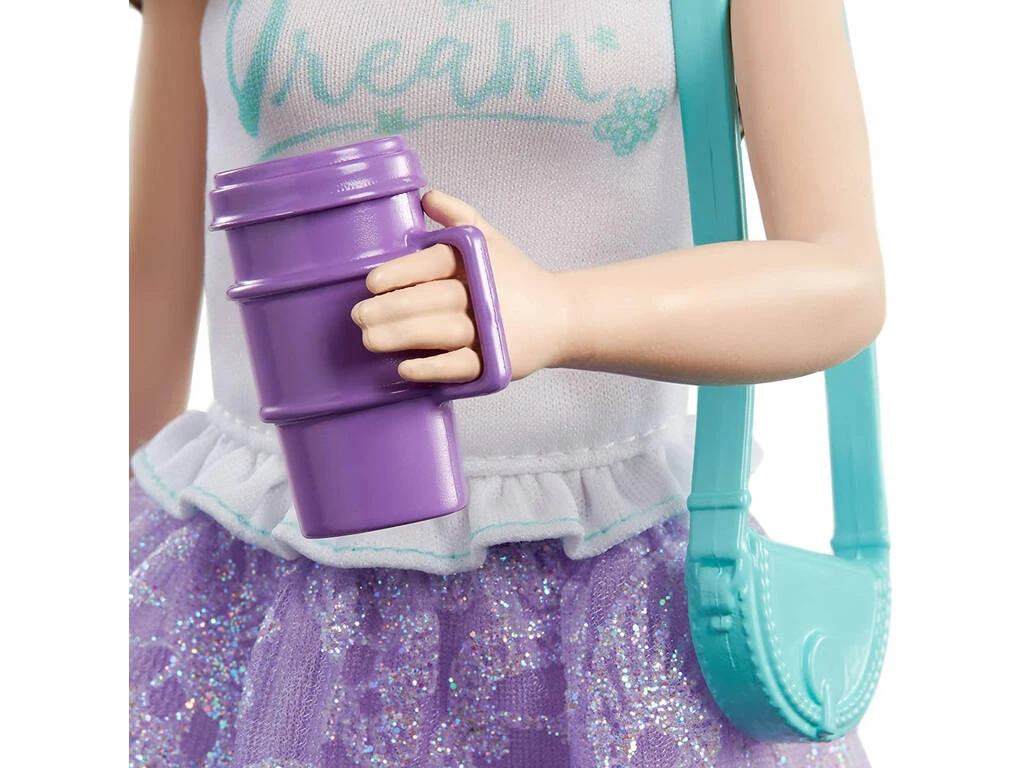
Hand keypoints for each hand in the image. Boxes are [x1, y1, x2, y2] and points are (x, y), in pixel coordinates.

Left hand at [351, 190, 569, 382]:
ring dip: (402, 336)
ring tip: (370, 340)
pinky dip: (432, 368)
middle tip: (359, 316)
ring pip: (442, 331)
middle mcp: (483, 293)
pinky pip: (461, 366)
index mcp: (478, 261)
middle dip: (391, 308)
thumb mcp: (492, 238)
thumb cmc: (516, 277)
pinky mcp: (495, 362)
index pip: (435, 261)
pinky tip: (405, 368)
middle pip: (433, 299)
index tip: (372, 283)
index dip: (400, 272)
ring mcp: (489, 329)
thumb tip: (426, 196)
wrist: (561, 316)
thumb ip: (459, 214)